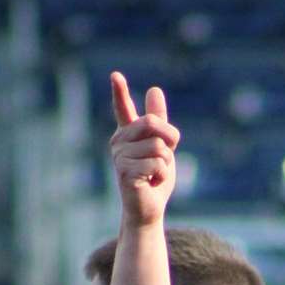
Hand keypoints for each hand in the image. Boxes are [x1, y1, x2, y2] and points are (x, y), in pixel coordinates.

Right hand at [109, 71, 178, 227]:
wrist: (148, 209)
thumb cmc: (154, 179)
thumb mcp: (162, 146)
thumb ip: (159, 122)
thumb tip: (154, 89)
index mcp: (128, 134)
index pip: (122, 108)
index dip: (119, 91)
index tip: (115, 75)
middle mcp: (119, 142)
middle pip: (152, 123)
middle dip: (169, 139)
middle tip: (165, 157)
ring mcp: (119, 157)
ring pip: (158, 147)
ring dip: (166, 163)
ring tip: (154, 174)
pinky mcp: (125, 172)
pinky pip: (157, 163)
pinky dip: (161, 174)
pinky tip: (151, 183)